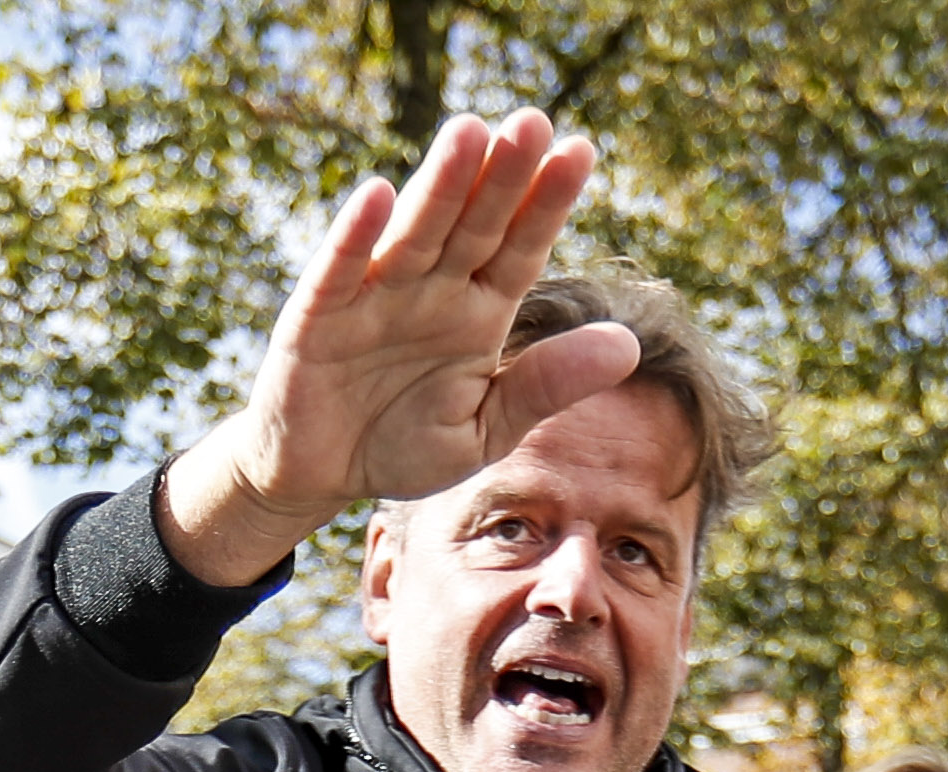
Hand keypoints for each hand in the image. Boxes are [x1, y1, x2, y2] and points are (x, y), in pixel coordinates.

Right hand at [156, 113, 634, 585]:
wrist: (321, 473)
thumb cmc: (404, 444)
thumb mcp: (485, 429)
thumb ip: (546, 386)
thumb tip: (629, 347)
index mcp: (478, 309)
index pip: (520, 246)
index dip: (546, 202)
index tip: (580, 152)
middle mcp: (432, 286)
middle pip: (474, 223)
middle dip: (502, 174)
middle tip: (533, 121)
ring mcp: (375, 293)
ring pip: (416, 231)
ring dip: (441, 184)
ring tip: (470, 133)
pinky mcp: (318, 315)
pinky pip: (341, 270)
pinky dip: (356, 236)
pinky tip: (380, 195)